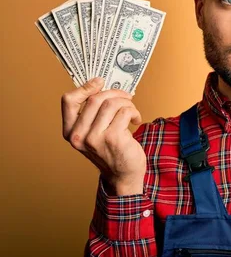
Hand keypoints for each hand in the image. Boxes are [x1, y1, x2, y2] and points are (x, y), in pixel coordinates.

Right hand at [61, 77, 145, 195]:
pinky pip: (124, 112)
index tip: (100, 81)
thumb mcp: (94, 132)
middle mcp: (79, 136)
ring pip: (111, 103)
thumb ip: (93, 113)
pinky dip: (134, 112)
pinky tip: (136, 120)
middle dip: (115, 93)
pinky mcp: (113, 139)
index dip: (85, 87)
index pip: (69, 101)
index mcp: (70, 131)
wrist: (123, 175)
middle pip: (95, 98)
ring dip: (126, 103)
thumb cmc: (111, 150)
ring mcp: (95, 138)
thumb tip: (102, 85)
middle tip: (126, 97)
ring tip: (132, 110)